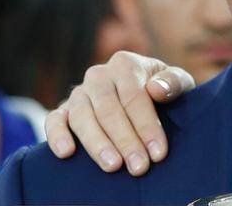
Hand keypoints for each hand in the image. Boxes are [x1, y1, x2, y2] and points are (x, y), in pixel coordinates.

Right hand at [44, 51, 194, 175]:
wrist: (146, 94)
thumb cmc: (164, 91)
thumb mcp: (177, 83)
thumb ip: (172, 82)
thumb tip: (155, 89)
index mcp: (125, 64)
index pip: (134, 97)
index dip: (146, 126)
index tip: (158, 153)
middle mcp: (99, 75)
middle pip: (109, 110)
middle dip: (125, 141)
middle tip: (139, 167)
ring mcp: (79, 92)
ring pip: (82, 117)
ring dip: (97, 144)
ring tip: (112, 166)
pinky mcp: (63, 110)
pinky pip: (54, 119)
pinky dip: (57, 135)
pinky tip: (67, 153)